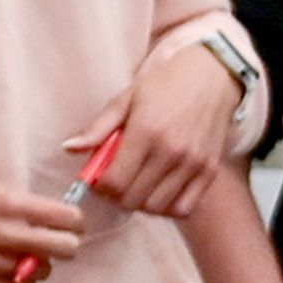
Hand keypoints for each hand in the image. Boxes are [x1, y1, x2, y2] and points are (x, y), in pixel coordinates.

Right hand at [0, 181, 89, 282]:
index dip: (75, 222)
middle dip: (66, 244)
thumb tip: (59, 215)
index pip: (68, 218)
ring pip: (45, 270)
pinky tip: (10, 269)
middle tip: (56, 242)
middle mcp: (6, 233)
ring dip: (40, 263)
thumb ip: (24, 203)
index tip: (72, 224)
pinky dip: (22, 280)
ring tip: (23, 254)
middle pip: (67, 248)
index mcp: (9, 203)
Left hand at [88, 43, 241, 221]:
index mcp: (146, 131)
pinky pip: (184, 208)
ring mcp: (193, 164)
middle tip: (116, 181)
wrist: (213, 73)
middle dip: (117, 196)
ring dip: (141, 202)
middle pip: (133, 200)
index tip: (99, 179)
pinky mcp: (209, 171)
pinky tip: (160, 191)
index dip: (100, 187)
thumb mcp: (126, 98)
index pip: (114, 182)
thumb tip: (68, 148)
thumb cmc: (166, 83)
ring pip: (156, 208)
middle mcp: (171, 151)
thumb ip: (98, 127)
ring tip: (138, 185)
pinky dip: (167, 207)